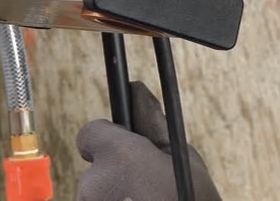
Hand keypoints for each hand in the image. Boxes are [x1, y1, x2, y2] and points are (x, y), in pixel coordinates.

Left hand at [75, 82, 220, 200]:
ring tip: (145, 200)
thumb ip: (151, 123)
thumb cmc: (189, 198)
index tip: (125, 150)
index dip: (108, 140)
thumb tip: (136, 89)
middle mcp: (95, 181)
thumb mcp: (180, 157)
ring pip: (95, 193)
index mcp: (117, 155)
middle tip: (145, 187)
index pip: (90, 132)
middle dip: (113, 174)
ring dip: (113, 196)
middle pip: (94, 167)